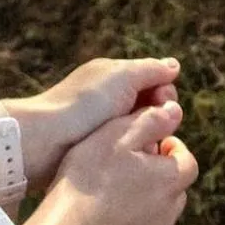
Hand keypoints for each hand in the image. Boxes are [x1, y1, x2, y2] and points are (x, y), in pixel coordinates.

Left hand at [2, 57, 180, 190]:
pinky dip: (138, 150)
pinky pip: (131, 149)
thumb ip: (150, 70)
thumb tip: (174, 66)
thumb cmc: (85, 104)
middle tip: (155, 123)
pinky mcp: (102, 151)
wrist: (50, 140)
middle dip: (160, 113)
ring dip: (151, 134)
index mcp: (113, 78)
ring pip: (144, 130)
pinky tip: (141, 158)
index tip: (161, 99)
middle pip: (152, 107)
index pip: (153, 82)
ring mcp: (107, 127)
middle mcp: (112, 100)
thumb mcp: (121, 77)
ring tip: (149, 144)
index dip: (163, 91)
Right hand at [19, 101, 197, 224]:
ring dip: (152, 200)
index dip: (173, 147)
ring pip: (164, 214)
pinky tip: (122, 218)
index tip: (157, 141)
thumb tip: (174, 110)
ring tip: (124, 189)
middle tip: (135, 161)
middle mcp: (169, 211)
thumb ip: (149, 121)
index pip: (187, 160)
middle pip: (176, 187)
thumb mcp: (116, 135)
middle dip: (161, 172)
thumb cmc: (90, 180)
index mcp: (169, 178)